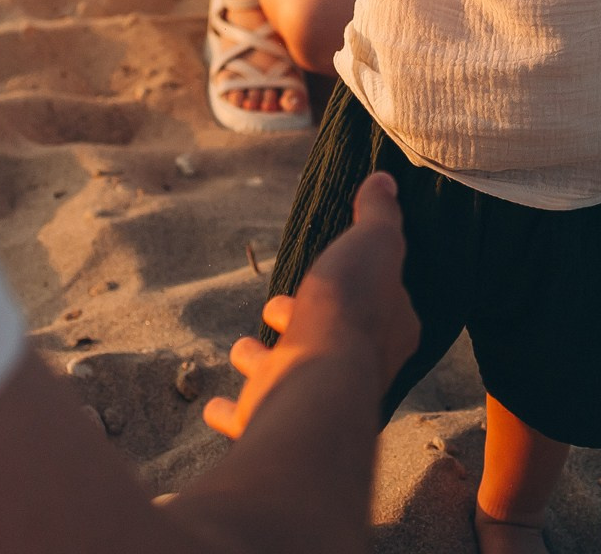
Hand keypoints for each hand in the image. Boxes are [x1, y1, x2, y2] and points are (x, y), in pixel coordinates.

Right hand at [204, 173, 418, 438]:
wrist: (315, 381)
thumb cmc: (349, 308)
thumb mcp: (373, 244)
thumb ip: (378, 216)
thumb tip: (385, 180)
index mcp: (385, 333)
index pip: (373, 306)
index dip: (350, 285)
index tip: (326, 273)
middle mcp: (352, 371)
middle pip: (323, 341)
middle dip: (298, 321)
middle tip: (277, 309)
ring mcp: (309, 397)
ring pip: (282, 376)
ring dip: (262, 362)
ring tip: (243, 348)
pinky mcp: (271, 420)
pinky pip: (245, 417)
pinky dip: (230, 412)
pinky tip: (214, 408)